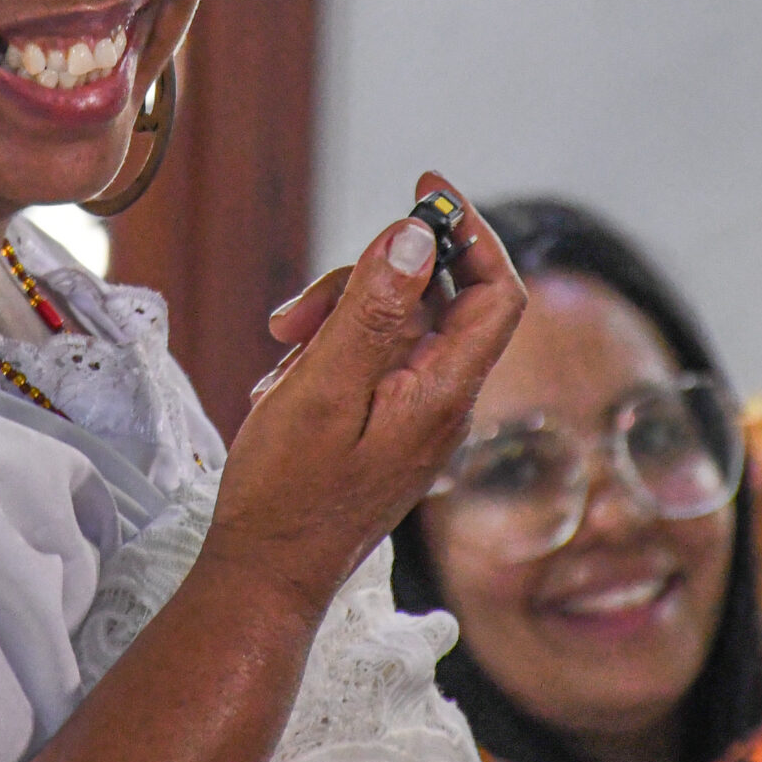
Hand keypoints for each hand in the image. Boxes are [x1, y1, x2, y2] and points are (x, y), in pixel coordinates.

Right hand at [202, 173, 523, 615]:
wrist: (266, 572)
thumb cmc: (290, 492)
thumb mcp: (324, 388)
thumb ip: (371, 311)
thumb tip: (415, 238)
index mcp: (444, 393)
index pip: (496, 292)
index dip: (470, 233)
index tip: (426, 190)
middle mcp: (443, 401)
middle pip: (432, 300)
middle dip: (365, 283)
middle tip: (296, 313)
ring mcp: (415, 415)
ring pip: (392, 326)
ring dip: (335, 320)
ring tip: (281, 356)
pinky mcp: (386, 426)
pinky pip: (369, 361)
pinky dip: (327, 354)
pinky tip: (286, 384)